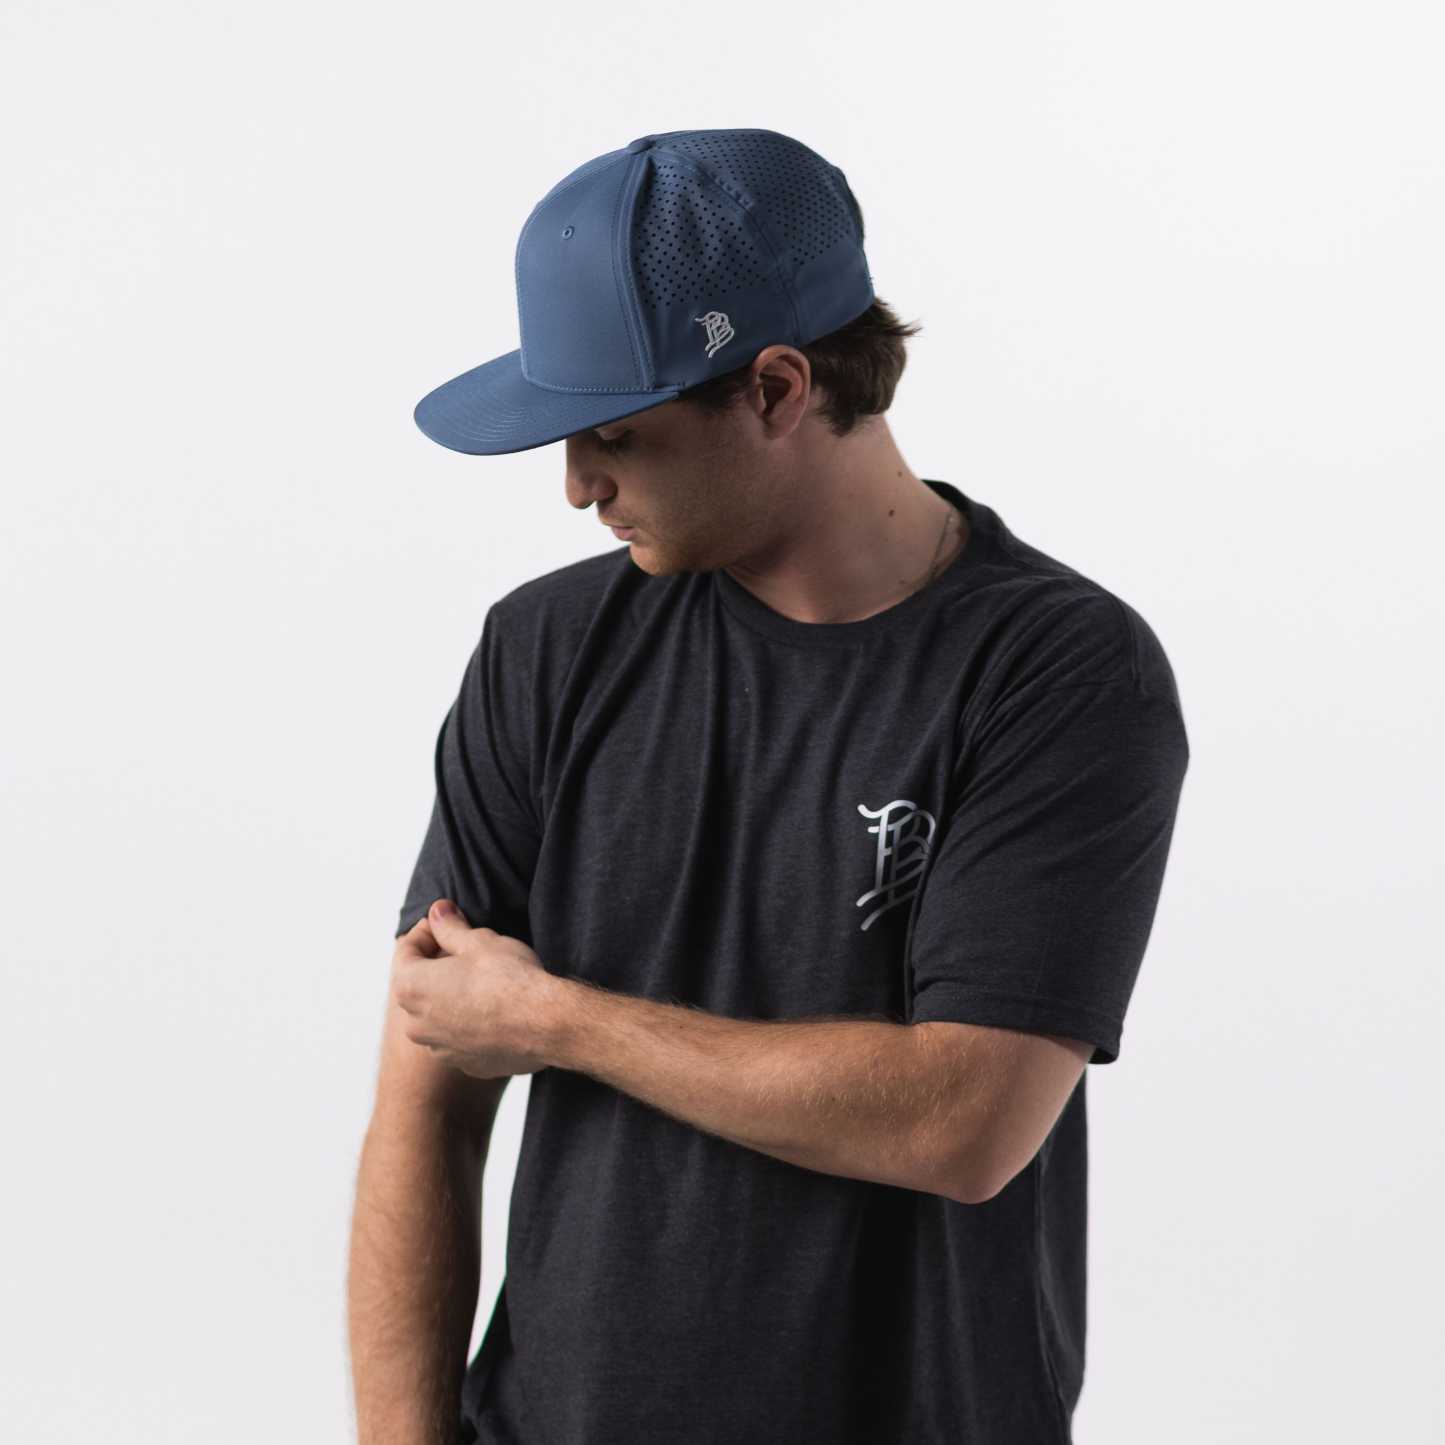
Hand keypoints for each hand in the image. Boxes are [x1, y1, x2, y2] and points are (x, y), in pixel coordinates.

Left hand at [391, 899, 556, 1079]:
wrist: (545, 1025)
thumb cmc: (509, 979)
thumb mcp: (478, 941)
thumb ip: (450, 927)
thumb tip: (438, 912)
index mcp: (411, 987)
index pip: (406, 950)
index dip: (427, 930)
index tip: (448, 921)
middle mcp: (417, 1024)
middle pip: (418, 984)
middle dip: (438, 964)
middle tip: (468, 949)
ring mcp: (440, 1049)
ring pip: (438, 1014)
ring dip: (452, 996)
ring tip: (484, 980)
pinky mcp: (466, 1064)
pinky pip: (460, 1037)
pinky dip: (470, 1022)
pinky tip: (496, 1009)